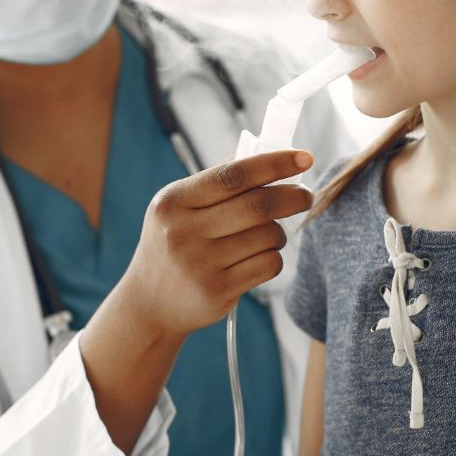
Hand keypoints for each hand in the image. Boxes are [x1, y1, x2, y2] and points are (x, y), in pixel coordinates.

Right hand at [117, 150, 313, 337]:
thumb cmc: (172, 245)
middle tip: (306, 195)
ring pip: (267, 236)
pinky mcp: (216, 291)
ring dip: (279, 232)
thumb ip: (215, 181)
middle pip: (258, 205)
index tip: (303, 157)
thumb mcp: (177, 209)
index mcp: (173, 202)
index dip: (274, 163)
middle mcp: (183, 231)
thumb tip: (264, 151)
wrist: (149, 303)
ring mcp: (199, 264)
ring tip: (268, 235)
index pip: (233, 175)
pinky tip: (259, 258)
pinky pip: (268, 265)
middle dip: (292, 196)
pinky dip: (273, 258)